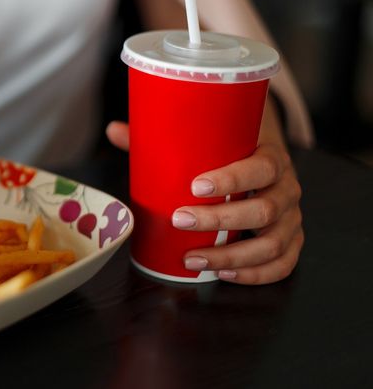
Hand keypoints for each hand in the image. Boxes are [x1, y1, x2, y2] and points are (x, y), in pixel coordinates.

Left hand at [106, 121, 304, 284]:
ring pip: (273, 243)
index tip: (195, 186)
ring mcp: (292, 217)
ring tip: (192, 258)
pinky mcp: (291, 239)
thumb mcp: (208, 135)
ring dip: (232, 256)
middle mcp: (288, 187)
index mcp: (272, 155)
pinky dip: (256, 274)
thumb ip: (164, 135)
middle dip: (220, 220)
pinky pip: (283, 264)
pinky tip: (224, 274)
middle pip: (265, 210)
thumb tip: (113, 129)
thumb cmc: (232, 146)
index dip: (232, 180)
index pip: (262, 167)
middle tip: (179, 220)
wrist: (266, 150)